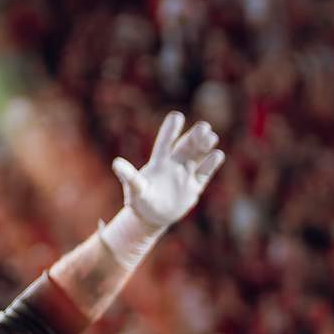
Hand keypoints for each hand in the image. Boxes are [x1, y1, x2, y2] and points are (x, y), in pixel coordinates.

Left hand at [113, 110, 224, 233]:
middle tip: (204, 126)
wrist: (152, 216)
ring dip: (204, 146)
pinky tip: (217, 155)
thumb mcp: (134, 189)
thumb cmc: (139, 200)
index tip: (177, 116)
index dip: (170, 130)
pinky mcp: (194, 187)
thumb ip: (129, 176)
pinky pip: (204, 173)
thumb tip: (116, 163)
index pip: (165, 142)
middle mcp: (173, 164)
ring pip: (197, 156)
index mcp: (158, 162)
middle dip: (194, 137)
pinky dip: (211, 165)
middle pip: (185, 147)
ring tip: (212, 136)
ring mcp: (185, 174)